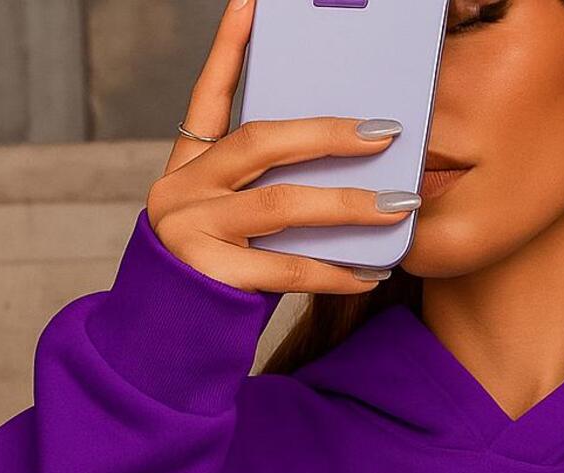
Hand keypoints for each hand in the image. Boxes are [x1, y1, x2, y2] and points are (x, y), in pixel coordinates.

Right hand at [146, 0, 408, 294]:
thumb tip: (336, 170)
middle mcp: (182, 190)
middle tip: (385, 133)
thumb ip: (262, 194)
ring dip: (347, 205)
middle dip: (328, 135)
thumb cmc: (213, 281)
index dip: (231, 48)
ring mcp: (192, 230)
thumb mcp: (228, 226)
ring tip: (397, 206)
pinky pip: (287, 269)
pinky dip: (334, 272)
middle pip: (262, 143)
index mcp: (185, 169)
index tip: (254, 2)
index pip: (208, 96)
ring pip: (282, 205)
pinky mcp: (210, 275)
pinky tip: (370, 273)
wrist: (165, 347)